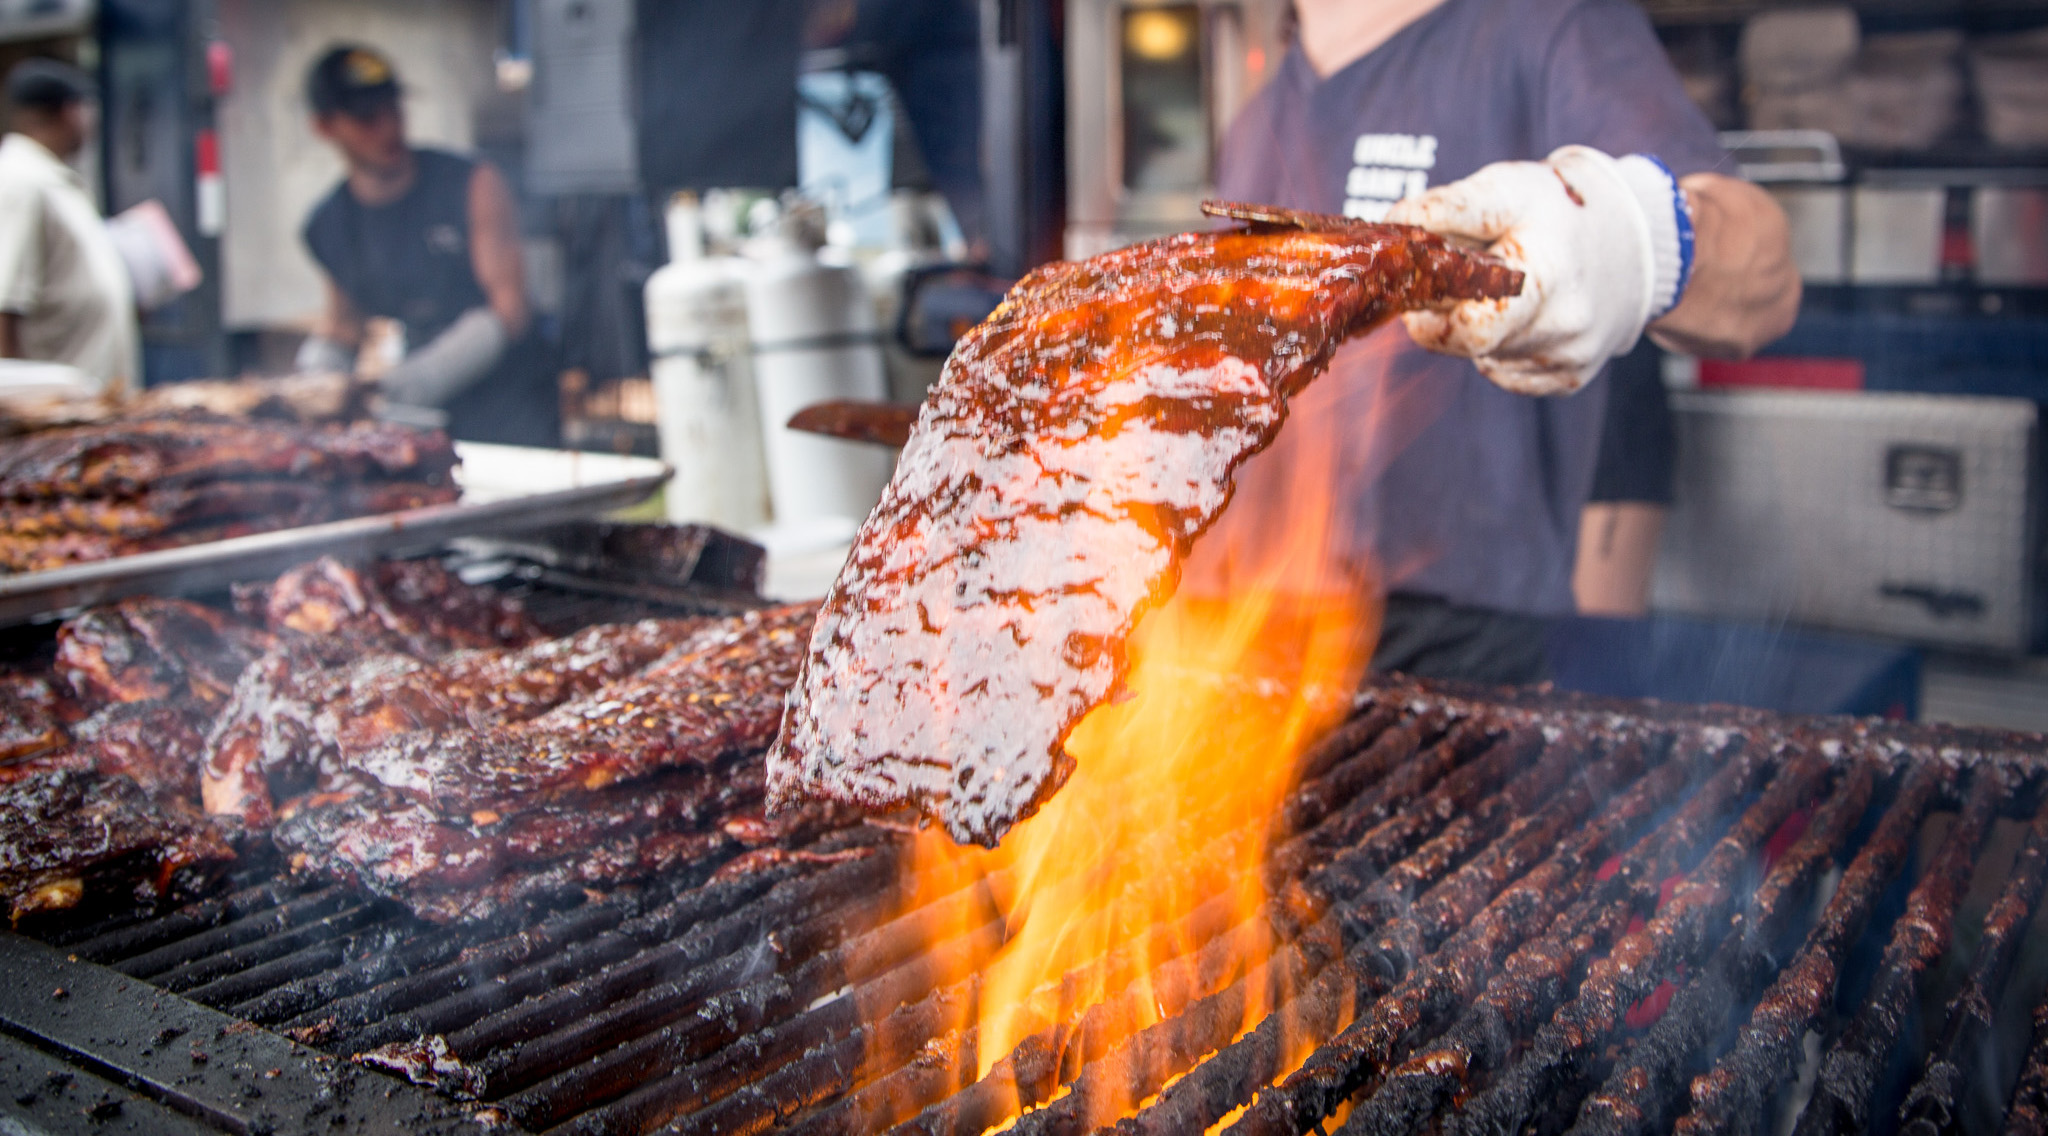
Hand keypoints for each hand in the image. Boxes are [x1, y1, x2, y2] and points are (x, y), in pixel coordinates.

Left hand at [1388, 146, 1688, 395]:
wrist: (1639, 233)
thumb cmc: (1562, 208)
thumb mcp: (1505, 189)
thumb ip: (1445, 209)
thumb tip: (1390, 227)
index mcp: (1542, 281)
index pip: (1463, 333)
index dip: (1431, 315)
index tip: (1430, 287)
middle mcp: (1562, 328)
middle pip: (1469, 347)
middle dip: (1454, 316)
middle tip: (1465, 282)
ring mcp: (1570, 357)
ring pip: (1488, 361)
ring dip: (1479, 331)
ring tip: (1505, 290)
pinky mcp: (1573, 375)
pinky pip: (1511, 377)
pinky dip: (1503, 350)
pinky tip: (1523, 316)